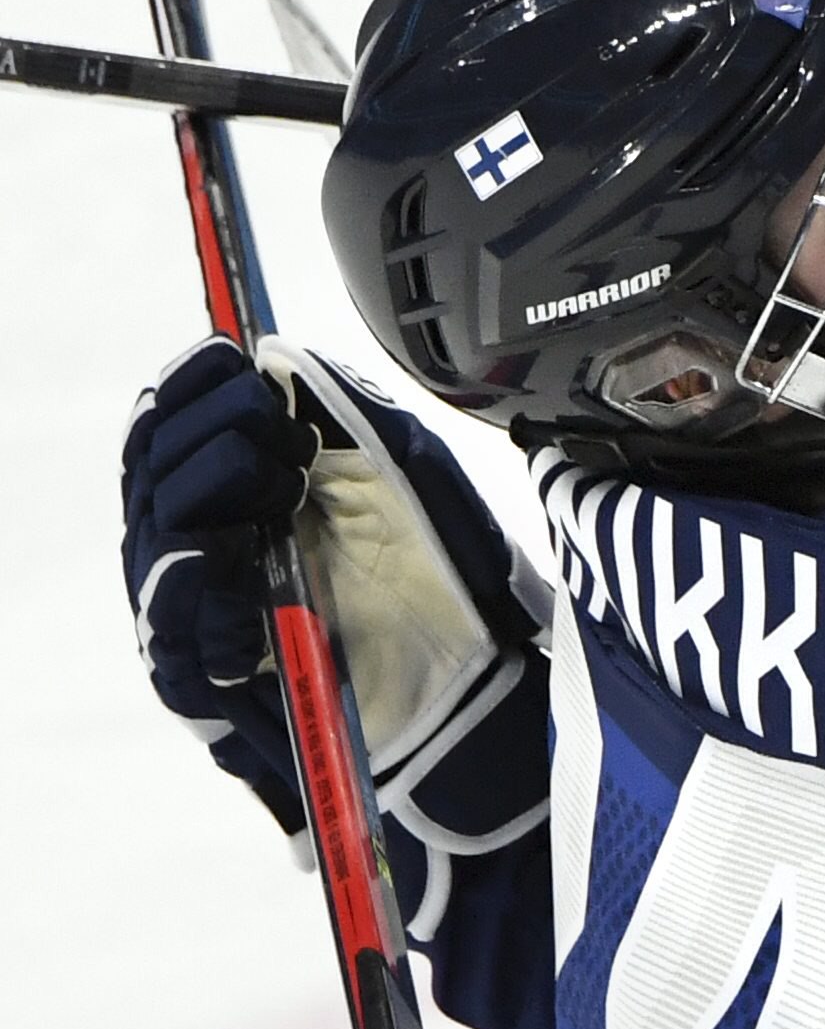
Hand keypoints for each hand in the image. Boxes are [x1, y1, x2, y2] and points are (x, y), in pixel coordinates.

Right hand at [121, 336, 548, 846]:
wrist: (470, 669)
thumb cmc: (439, 569)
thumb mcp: (403, 468)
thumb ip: (340, 411)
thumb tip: (276, 356)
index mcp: (244, 482)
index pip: (172, 419)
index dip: (191, 384)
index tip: (233, 359)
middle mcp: (207, 537)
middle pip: (151, 464)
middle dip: (210, 431)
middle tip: (290, 445)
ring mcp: (201, 604)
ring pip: (152, 532)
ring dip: (209, 492)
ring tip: (284, 490)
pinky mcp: (208, 672)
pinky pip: (168, 622)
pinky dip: (189, 581)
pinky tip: (223, 553)